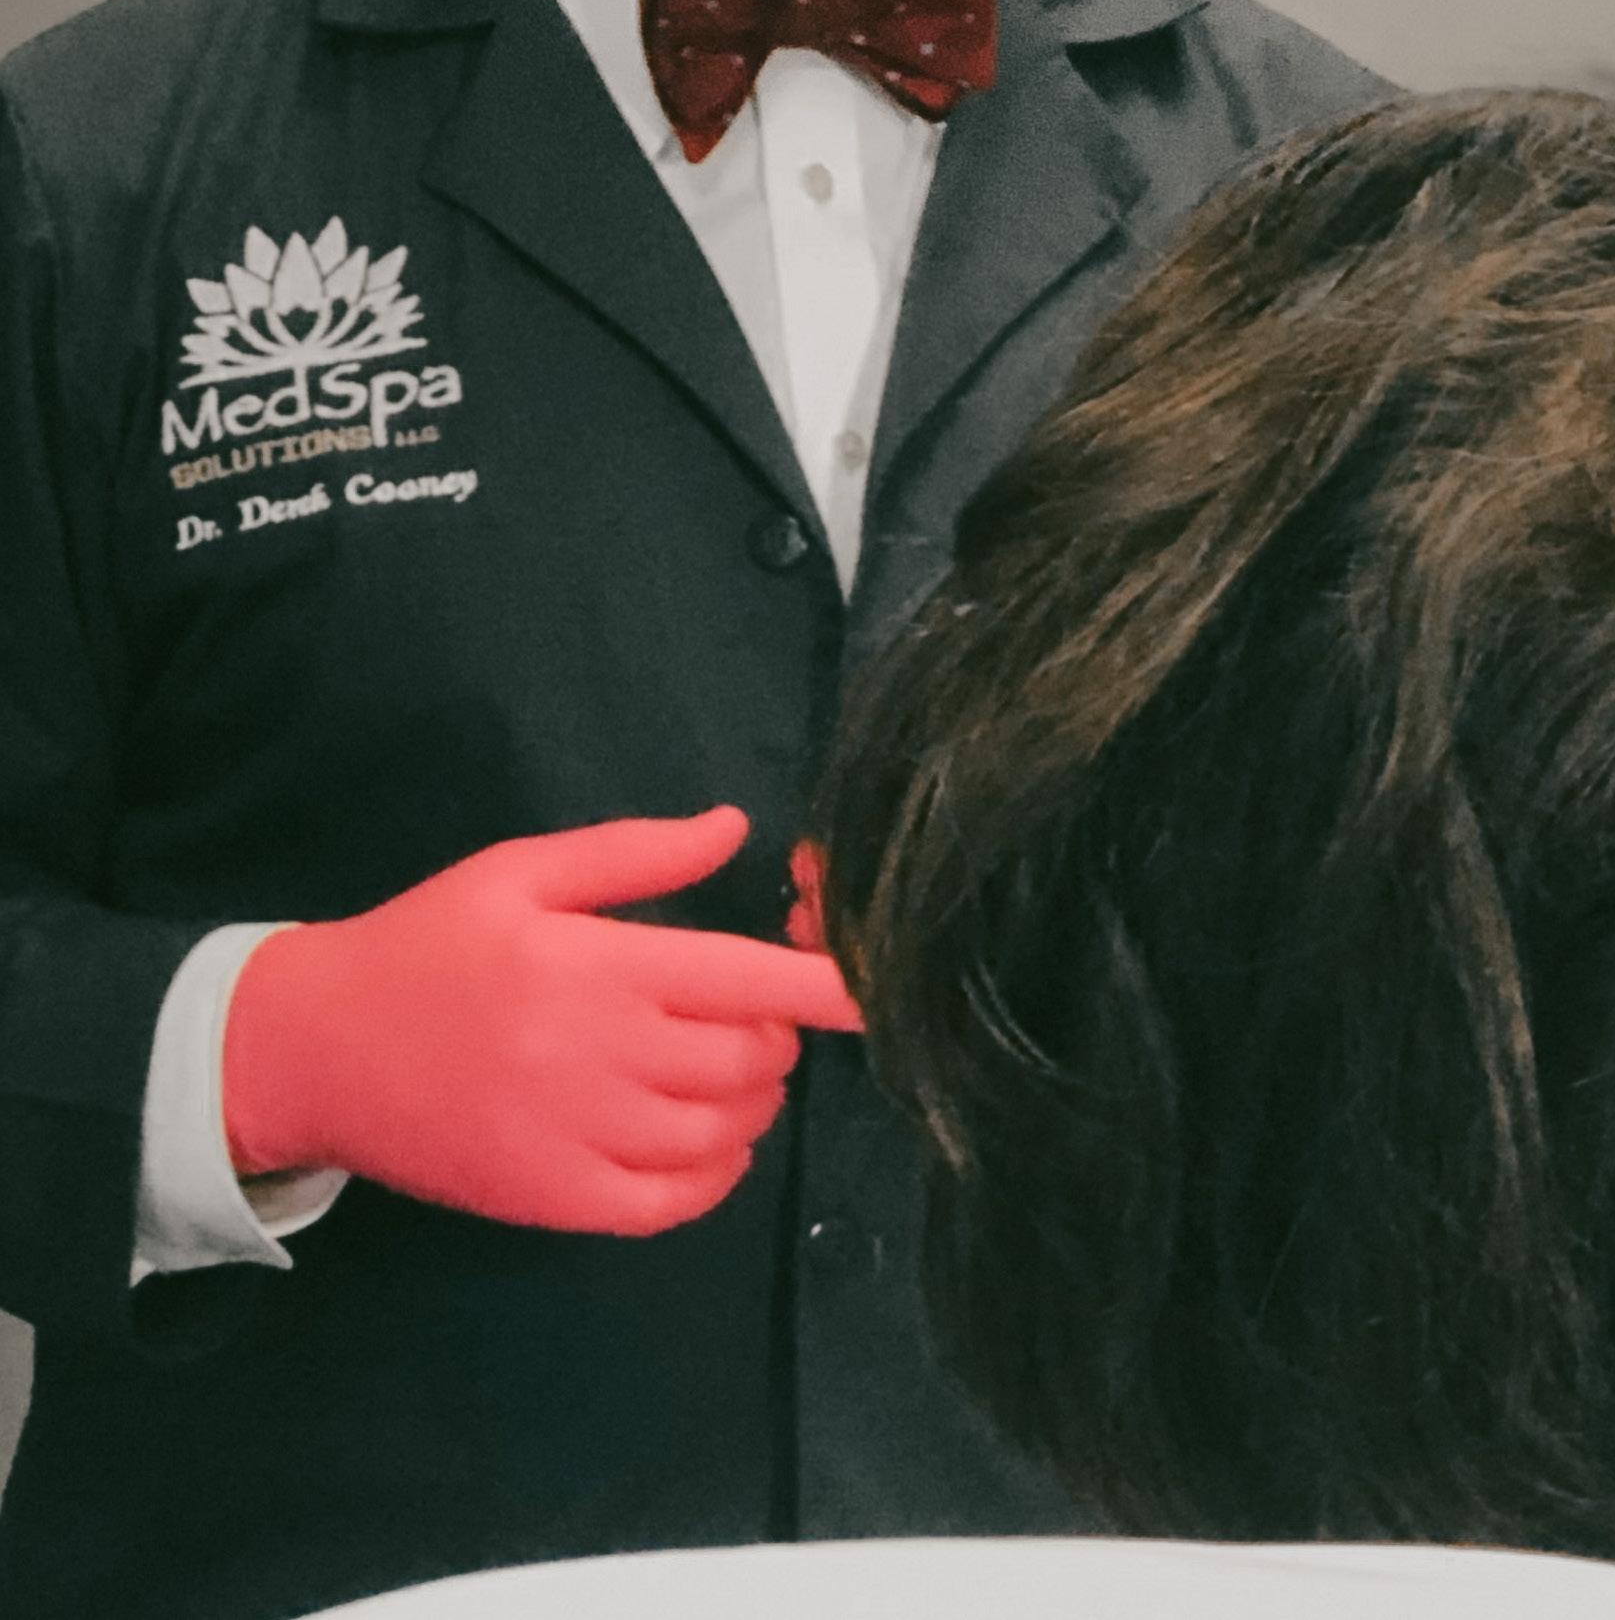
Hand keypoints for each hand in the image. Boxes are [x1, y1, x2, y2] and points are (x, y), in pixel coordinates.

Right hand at [222, 807, 862, 1234]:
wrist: (317, 1048)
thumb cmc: (429, 944)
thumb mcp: (524, 871)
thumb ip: (637, 855)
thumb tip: (735, 827)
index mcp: (596, 967)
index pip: (746, 980)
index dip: (826, 988)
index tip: (882, 988)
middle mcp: (597, 1057)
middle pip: (747, 1058)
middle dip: (775, 1035)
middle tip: (747, 1011)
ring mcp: (576, 1138)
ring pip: (721, 1132)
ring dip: (751, 1100)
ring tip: (726, 1069)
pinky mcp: (554, 1200)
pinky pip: (671, 1204)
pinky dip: (713, 1176)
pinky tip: (705, 1142)